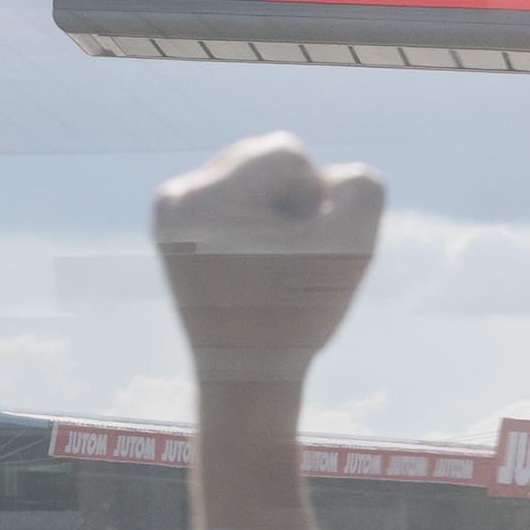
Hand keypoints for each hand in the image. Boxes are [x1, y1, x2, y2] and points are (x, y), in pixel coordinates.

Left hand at [152, 133, 382, 386]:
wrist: (245, 376)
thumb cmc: (300, 315)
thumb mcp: (354, 247)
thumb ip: (362, 188)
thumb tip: (329, 178)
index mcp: (207, 198)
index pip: (287, 153)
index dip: (314, 198)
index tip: (303, 247)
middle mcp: (175, 198)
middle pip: (261, 157)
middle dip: (291, 199)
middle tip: (289, 256)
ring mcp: (167, 215)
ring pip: (247, 175)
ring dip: (273, 210)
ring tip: (272, 262)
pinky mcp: (170, 232)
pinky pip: (228, 198)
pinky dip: (251, 222)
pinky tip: (255, 263)